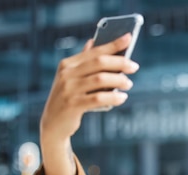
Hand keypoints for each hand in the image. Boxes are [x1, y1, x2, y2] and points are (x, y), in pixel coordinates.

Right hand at [39, 33, 139, 174]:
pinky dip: (113, 97)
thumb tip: (93, 42)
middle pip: (99, 62)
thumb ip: (83, 62)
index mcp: (68, 64)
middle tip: (134, 67)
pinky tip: (122, 97)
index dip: (112, 44)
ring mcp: (69, 89)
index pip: (94, 51)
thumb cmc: (69, 98)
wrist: (53, 124)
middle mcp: (66, 74)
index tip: (128, 38)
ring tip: (129, 84)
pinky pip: (98, 98)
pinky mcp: (73, 105)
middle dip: (119, 63)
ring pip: (100, 79)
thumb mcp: (72, 79)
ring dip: (119, 80)